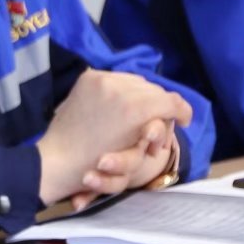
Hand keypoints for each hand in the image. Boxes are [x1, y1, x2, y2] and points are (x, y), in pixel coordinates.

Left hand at [37, 71, 191, 205]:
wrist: (58, 159)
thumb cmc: (98, 166)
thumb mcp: (137, 151)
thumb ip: (159, 128)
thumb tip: (175, 113)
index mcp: (134, 108)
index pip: (170, 101)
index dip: (182, 111)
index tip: (185, 120)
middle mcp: (118, 87)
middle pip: (154, 90)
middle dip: (161, 105)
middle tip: (163, 120)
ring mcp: (100, 79)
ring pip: (138, 82)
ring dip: (143, 96)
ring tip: (144, 113)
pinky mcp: (88, 77)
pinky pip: (118, 78)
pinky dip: (125, 90)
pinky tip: (124, 104)